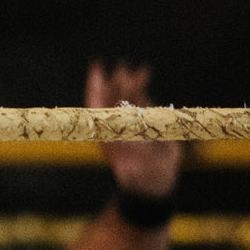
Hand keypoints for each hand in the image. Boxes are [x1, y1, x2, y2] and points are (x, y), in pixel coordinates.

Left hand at [86, 60, 180, 198]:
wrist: (154, 183)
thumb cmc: (141, 182)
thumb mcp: (135, 179)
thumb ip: (131, 176)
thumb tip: (127, 175)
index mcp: (107, 135)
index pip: (97, 106)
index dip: (95, 87)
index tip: (96, 68)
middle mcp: (115, 124)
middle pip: (110, 96)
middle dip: (114, 81)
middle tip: (121, 65)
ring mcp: (128, 120)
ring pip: (124, 94)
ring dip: (128, 80)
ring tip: (137, 68)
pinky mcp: (142, 118)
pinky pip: (138, 97)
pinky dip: (141, 84)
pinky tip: (145, 71)